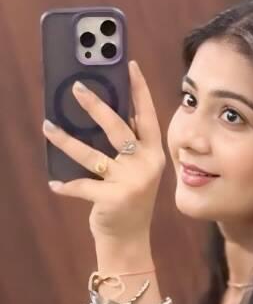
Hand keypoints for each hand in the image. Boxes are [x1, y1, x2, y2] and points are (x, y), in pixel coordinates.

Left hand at [43, 60, 165, 242]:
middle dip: (95, 106)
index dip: (139, 90)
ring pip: (92, 155)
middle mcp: (146, 165)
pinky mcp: (113, 198)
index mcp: (153, 154)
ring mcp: (131, 182)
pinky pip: (82, 185)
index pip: (147, 116)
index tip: (129, 65)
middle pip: (118, 128)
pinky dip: (66, 185)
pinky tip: (54, 183)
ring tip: (48, 126)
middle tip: (75, 87)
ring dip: (66, 140)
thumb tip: (100, 112)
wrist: (129, 238)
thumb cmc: (128, 199)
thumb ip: (127, 146)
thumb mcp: (136, 170)